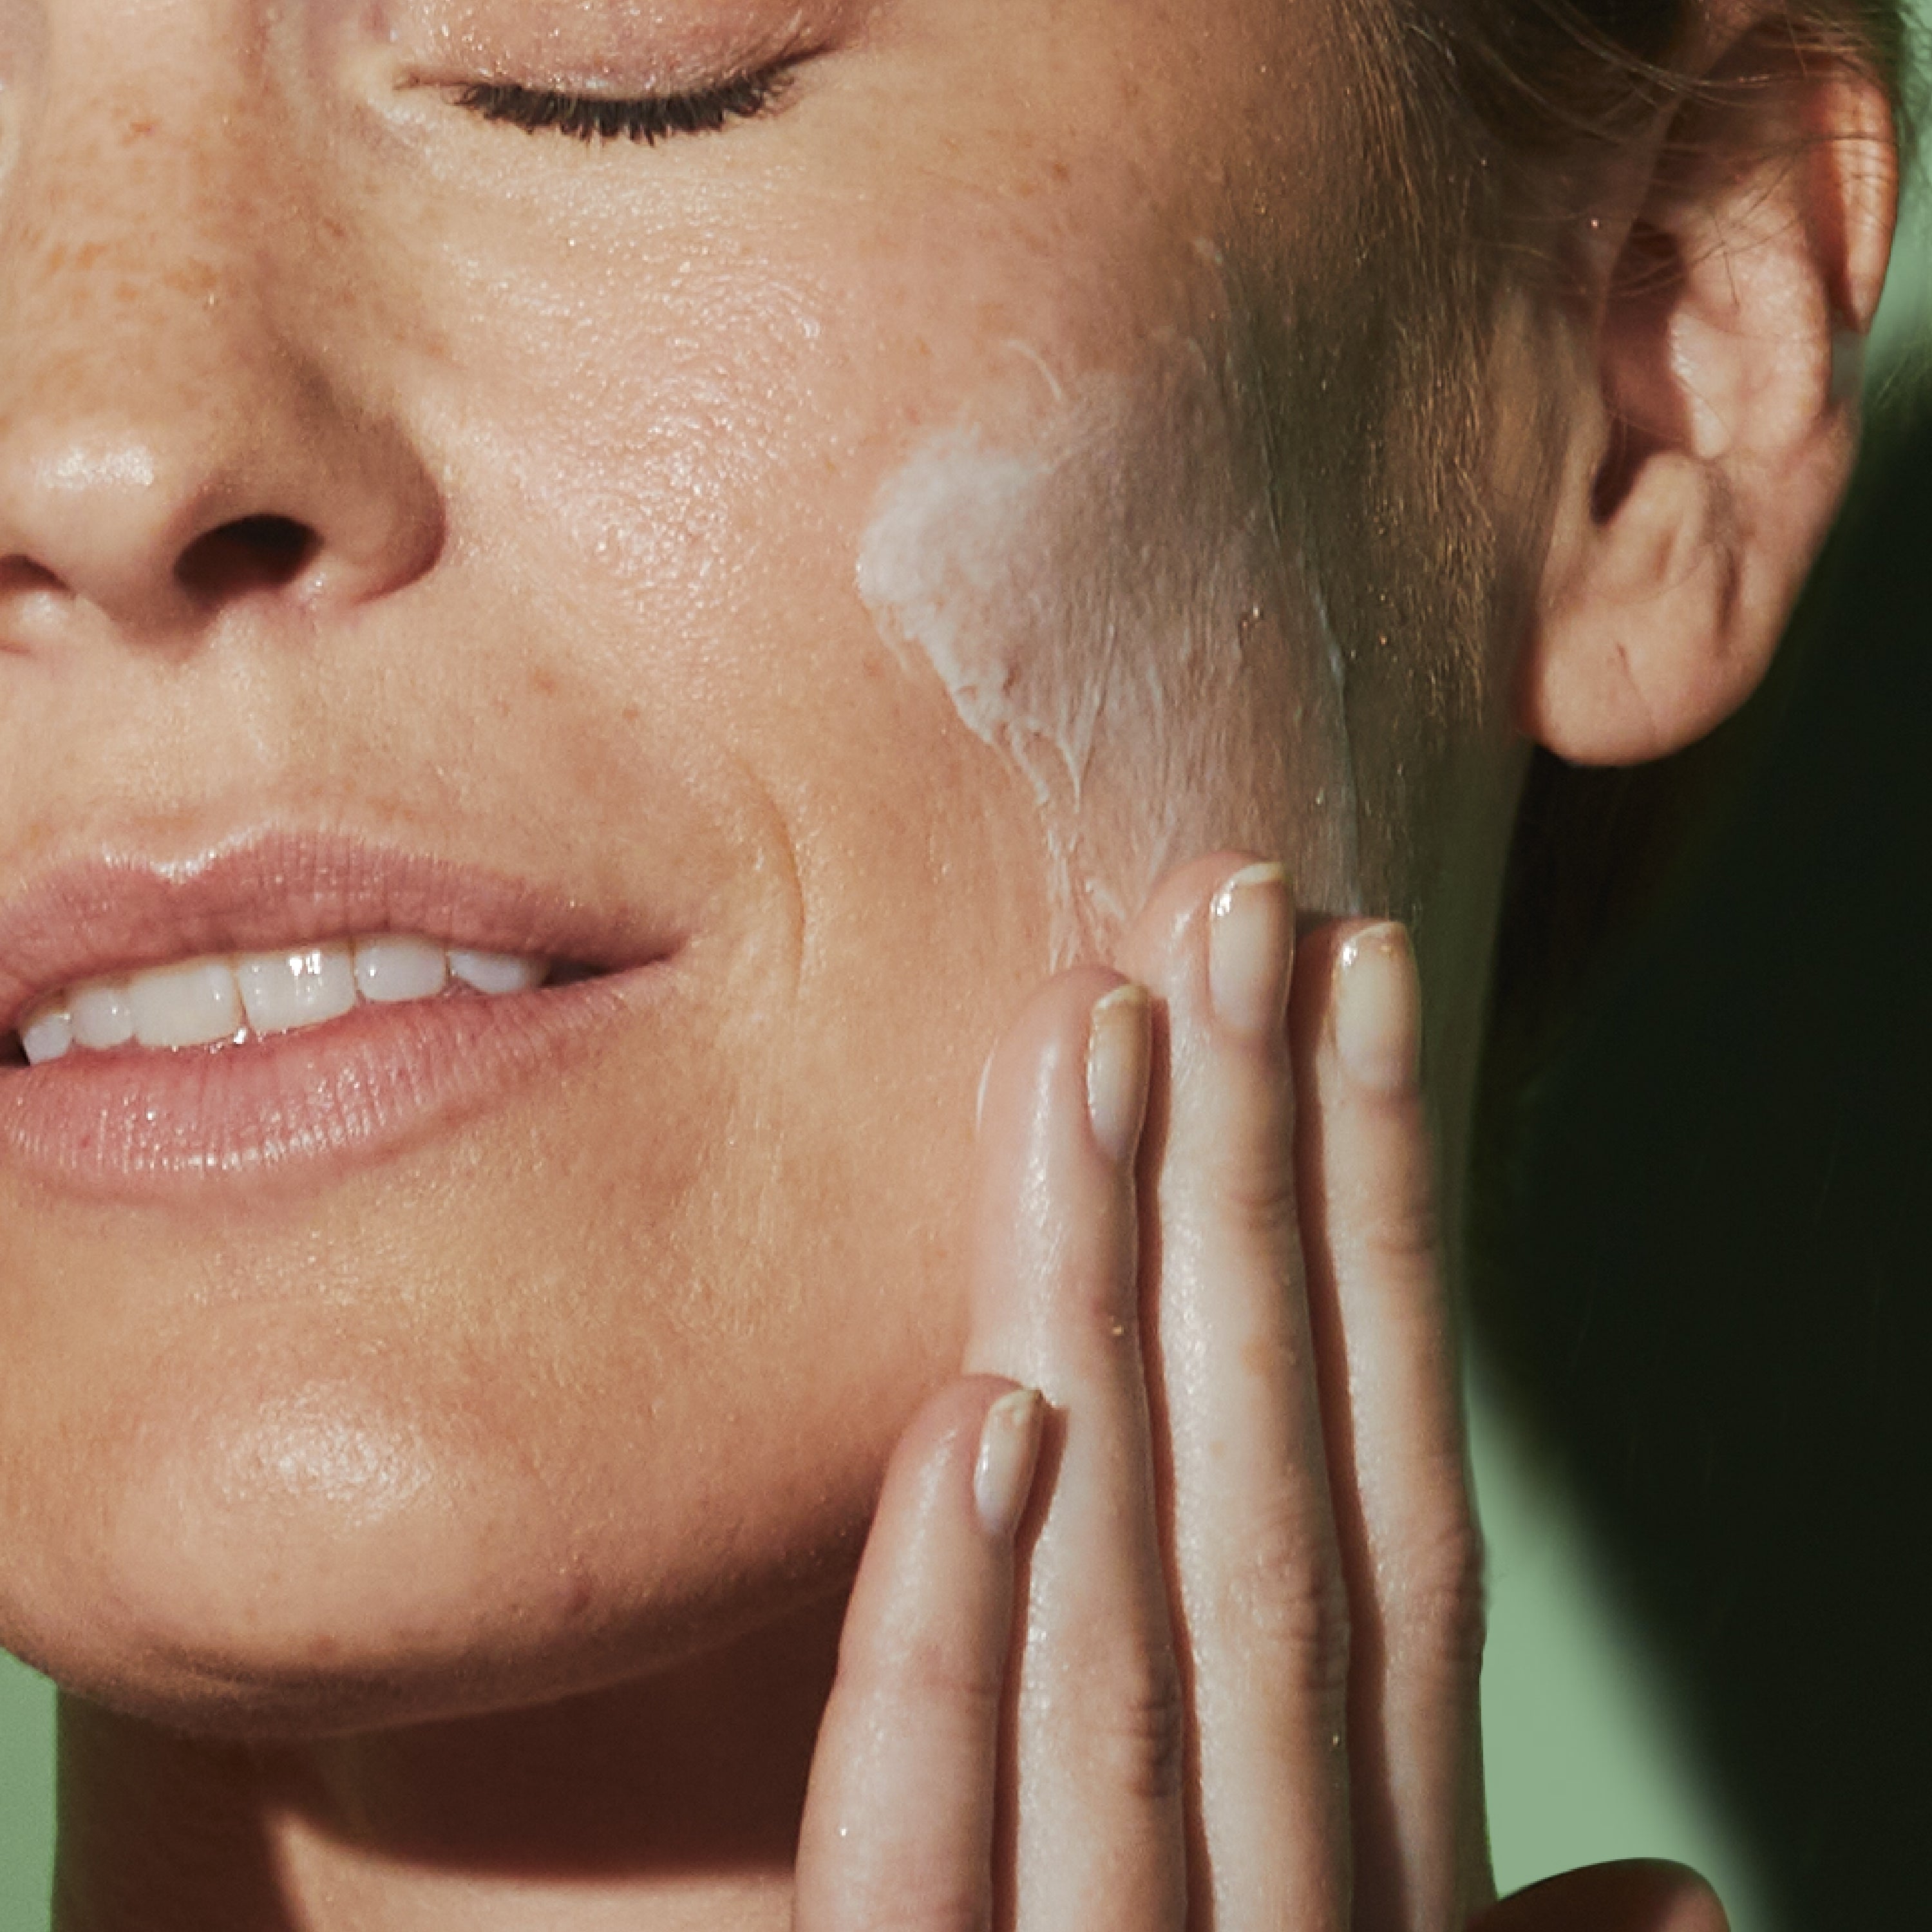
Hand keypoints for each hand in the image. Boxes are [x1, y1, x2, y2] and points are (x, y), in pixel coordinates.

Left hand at [794, 854, 1727, 1931]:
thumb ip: (1437, 1913)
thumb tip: (1666, 1883)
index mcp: (1376, 1869)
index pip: (1400, 1493)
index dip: (1389, 1222)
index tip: (1354, 974)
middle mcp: (1292, 1901)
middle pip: (1276, 1485)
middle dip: (1263, 1176)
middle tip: (1230, 899)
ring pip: (1117, 1601)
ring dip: (1109, 1299)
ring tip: (1092, 1032)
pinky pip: (914, 1840)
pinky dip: (953, 1631)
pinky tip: (974, 1413)